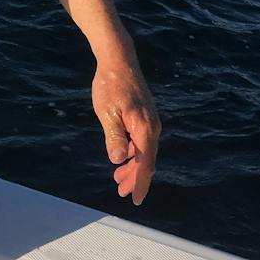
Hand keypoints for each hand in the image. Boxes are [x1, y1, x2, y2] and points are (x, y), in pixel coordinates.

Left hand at [91, 63, 159, 205]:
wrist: (119, 60)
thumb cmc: (110, 85)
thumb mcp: (106, 112)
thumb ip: (113, 136)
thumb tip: (118, 159)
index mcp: (144, 129)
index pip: (144, 164)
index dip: (139, 183)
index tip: (134, 198)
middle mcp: (152, 126)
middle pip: (147, 160)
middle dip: (135, 178)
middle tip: (122, 191)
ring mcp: (151, 120)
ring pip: (145, 151)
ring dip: (134, 165)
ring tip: (119, 177)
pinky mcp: (146, 115)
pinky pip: (143, 140)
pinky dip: (134, 152)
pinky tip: (124, 154)